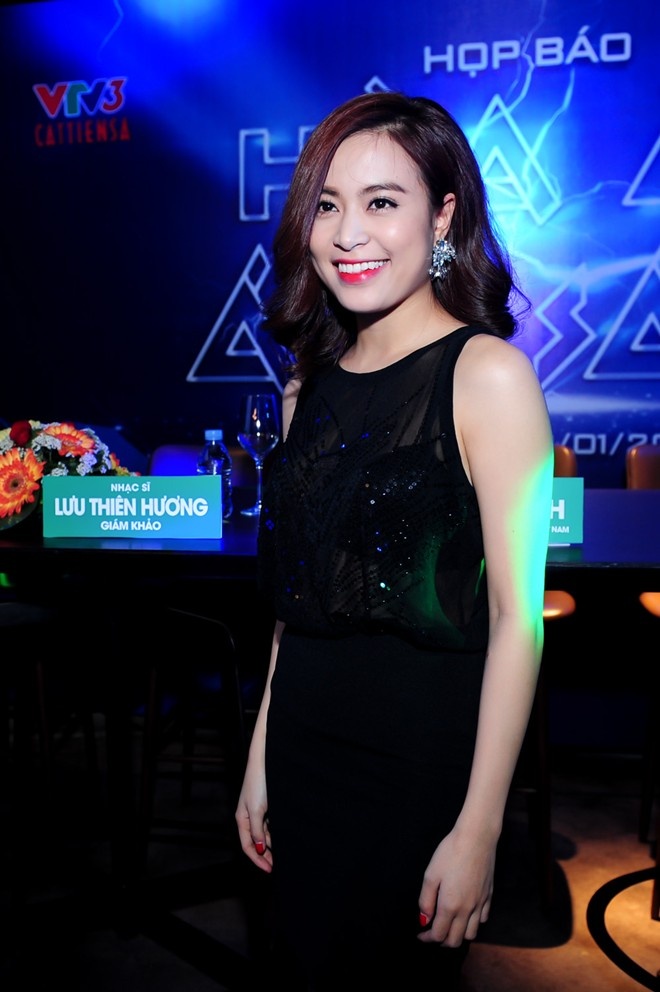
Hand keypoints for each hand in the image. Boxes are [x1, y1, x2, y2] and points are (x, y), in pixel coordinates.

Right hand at [235, 762, 272, 871]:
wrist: (263, 762)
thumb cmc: (258, 783)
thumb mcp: (257, 809)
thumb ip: (257, 830)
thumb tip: (258, 848)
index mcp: (242, 819)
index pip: (248, 847)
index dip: (258, 860)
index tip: (269, 869)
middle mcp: (248, 817)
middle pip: (255, 842)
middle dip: (265, 854)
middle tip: (277, 865)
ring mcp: (256, 811)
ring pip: (263, 834)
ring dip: (271, 845)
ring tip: (282, 854)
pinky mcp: (265, 805)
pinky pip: (268, 824)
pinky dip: (274, 833)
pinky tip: (282, 837)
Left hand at [417, 825, 495, 945]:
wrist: (477, 838)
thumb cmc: (450, 852)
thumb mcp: (431, 874)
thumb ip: (426, 900)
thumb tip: (424, 919)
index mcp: (450, 905)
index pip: (439, 934)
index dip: (427, 938)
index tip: (420, 934)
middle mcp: (467, 909)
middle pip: (456, 940)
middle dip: (442, 941)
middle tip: (432, 932)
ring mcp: (480, 903)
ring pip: (471, 933)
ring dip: (459, 935)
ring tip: (449, 925)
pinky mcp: (489, 895)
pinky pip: (483, 918)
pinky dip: (474, 922)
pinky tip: (467, 913)